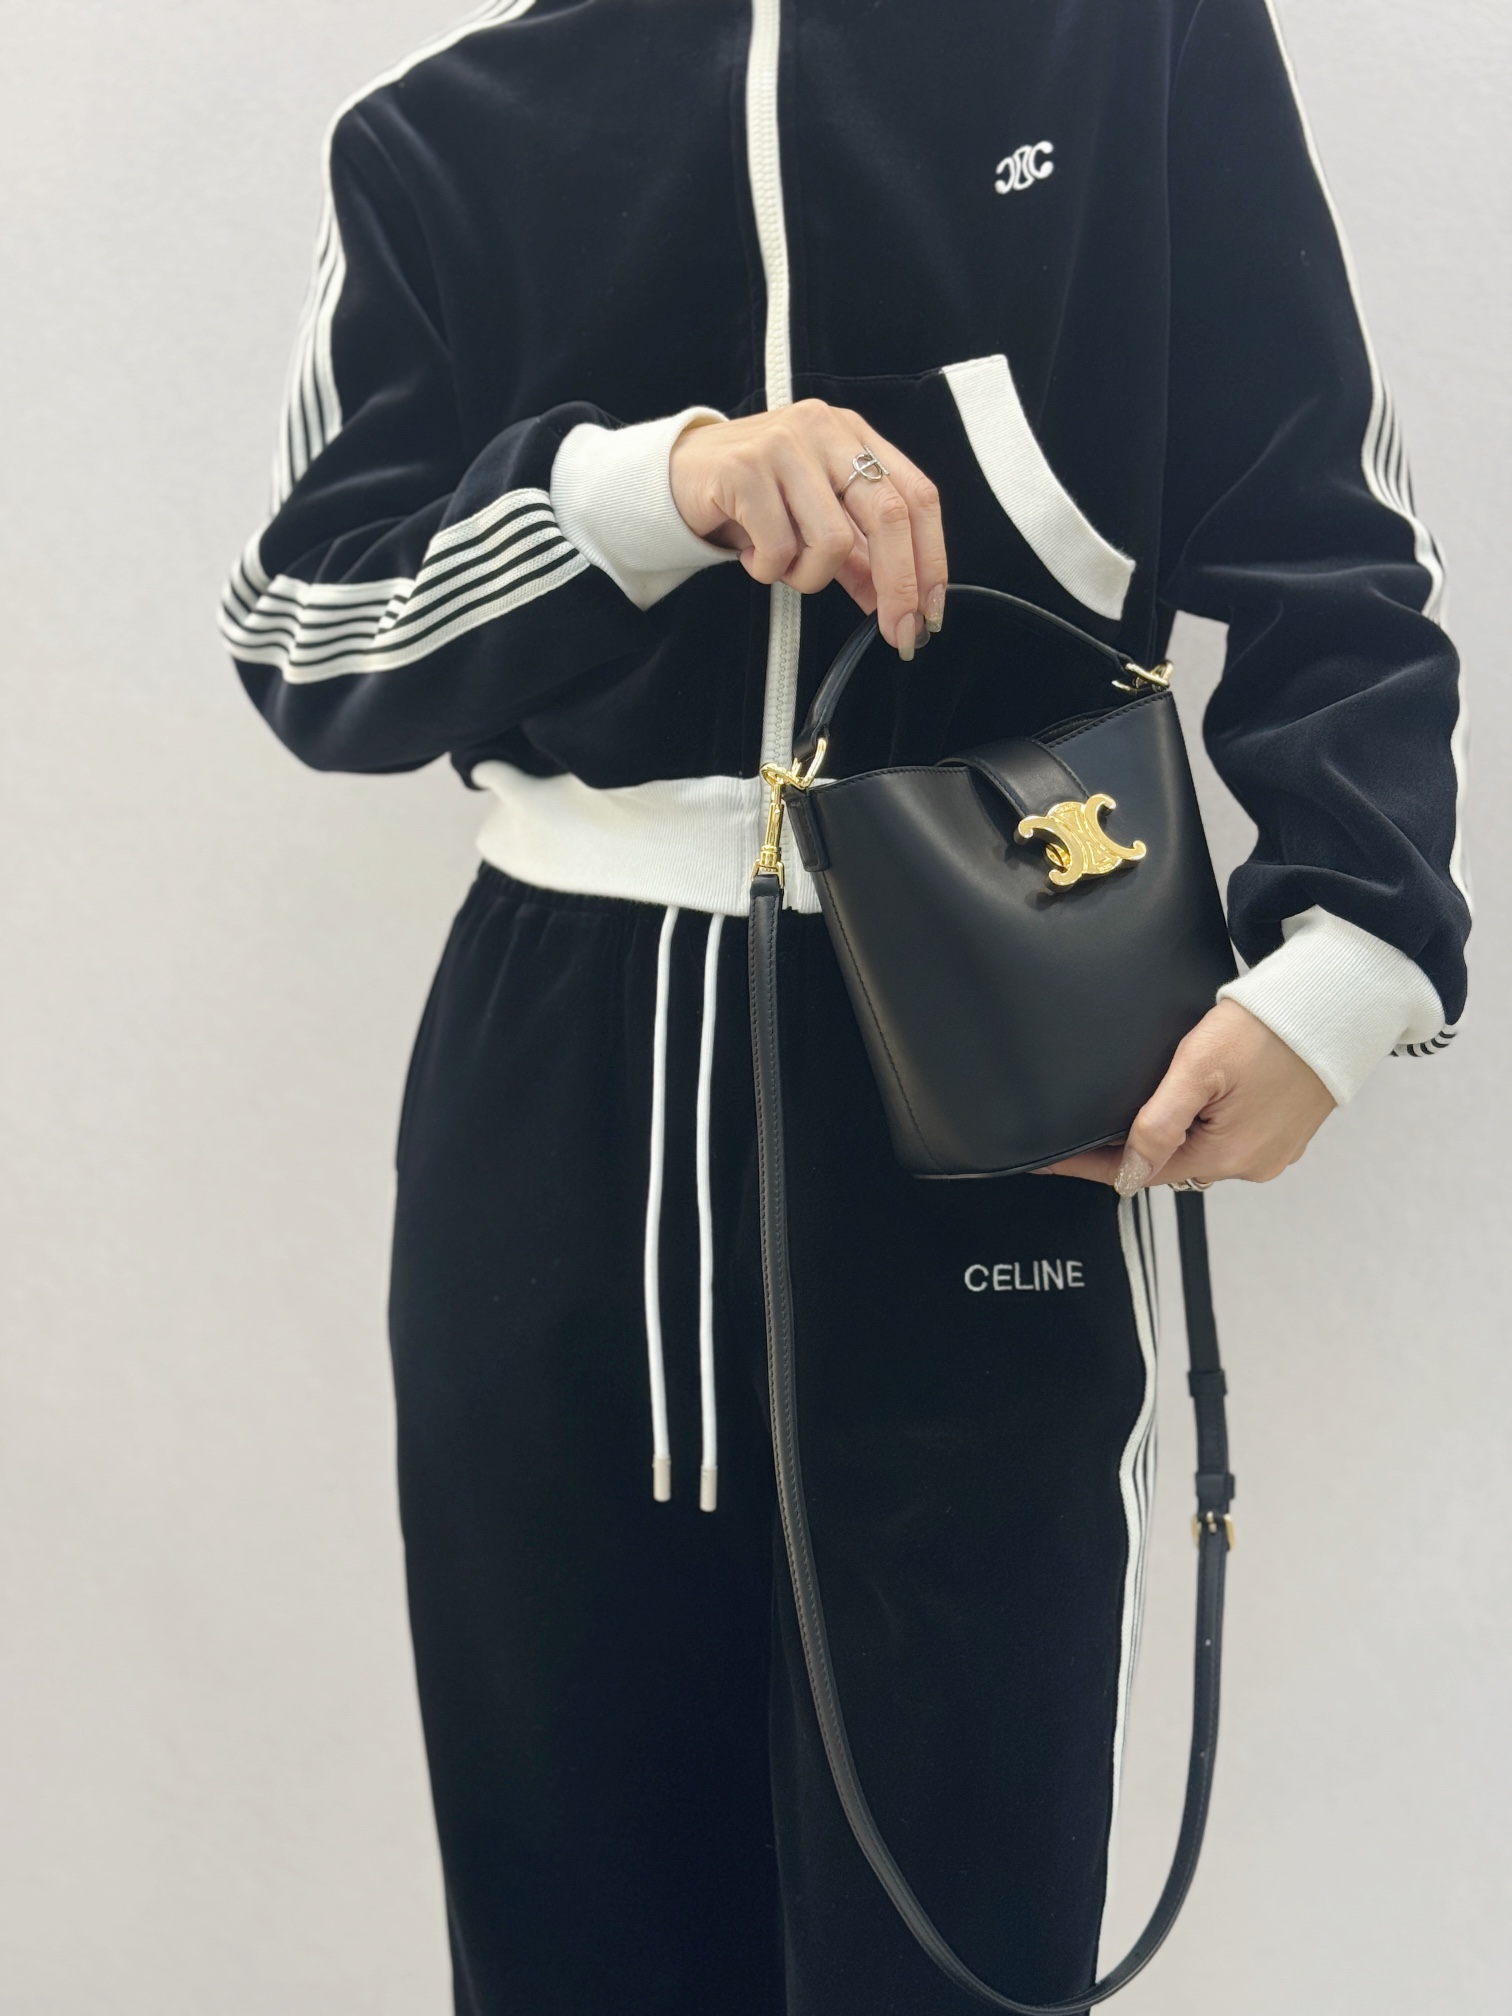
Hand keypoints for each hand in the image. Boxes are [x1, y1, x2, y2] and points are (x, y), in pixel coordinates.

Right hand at [669, 402, 946, 656]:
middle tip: (896, 632)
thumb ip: (858, 556)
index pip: (917, 496)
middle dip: (899, 585)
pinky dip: (768, 569)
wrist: (676, 474)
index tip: (930, 612)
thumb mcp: (814, 520)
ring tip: (781, 565)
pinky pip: (780, 549)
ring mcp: (785, 445)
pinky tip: (751, 552)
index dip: (931, 558)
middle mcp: (825, 431)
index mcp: (854, 436)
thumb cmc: (752, 496)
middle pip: (889, 515)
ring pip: (832, 541)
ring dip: (808, 576)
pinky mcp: (745, 469)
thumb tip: (900, 604)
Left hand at [1040, 1000, 1335, 1193]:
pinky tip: (1194, 1104)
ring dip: (1171, 1137)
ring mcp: (1273, 1151)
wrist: (1334, 1003)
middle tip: (1088, 1131)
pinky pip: (1230, 1140)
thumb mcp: (1199, 1067)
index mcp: (1228, 1155)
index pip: (1140, 1172)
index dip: (1092, 1165)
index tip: (1051, 1163)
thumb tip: (1128, 1170)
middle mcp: (1253, 1164)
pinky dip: (1204, 1128)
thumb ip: (1159, 1122)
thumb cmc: (1269, 1027)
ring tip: (1138, 1111)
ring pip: (1201, 1153)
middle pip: (1171, 1165)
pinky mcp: (1286, 1134)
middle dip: (1130, 1150)